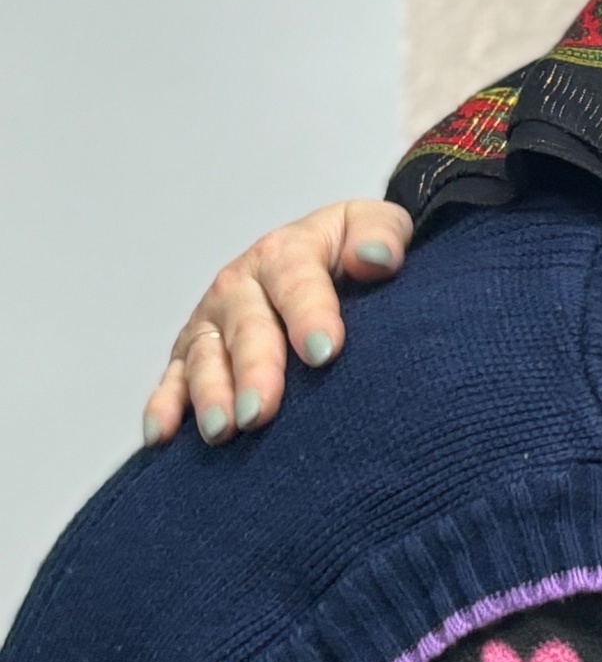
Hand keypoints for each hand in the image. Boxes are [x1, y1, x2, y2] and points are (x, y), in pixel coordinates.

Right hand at [142, 200, 413, 446]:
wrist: (324, 256)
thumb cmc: (353, 249)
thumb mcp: (373, 226)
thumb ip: (380, 234)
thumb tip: (374, 256)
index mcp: (286, 252)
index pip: (296, 281)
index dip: (309, 315)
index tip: (325, 352)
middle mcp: (240, 285)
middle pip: (246, 328)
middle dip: (252, 370)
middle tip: (260, 411)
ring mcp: (212, 319)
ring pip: (205, 357)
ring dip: (209, 394)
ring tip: (222, 430)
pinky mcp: (192, 349)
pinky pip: (173, 378)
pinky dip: (164, 405)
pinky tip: (161, 435)